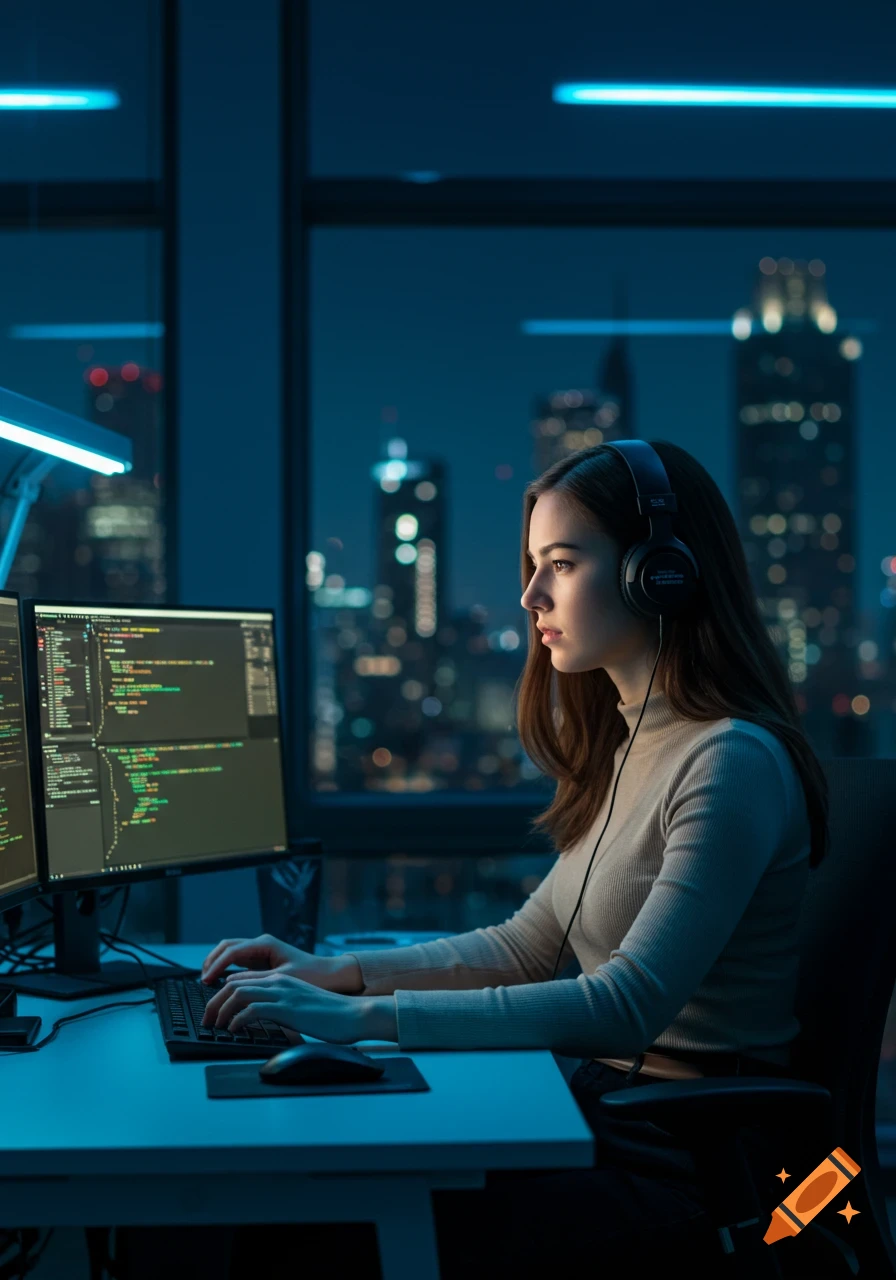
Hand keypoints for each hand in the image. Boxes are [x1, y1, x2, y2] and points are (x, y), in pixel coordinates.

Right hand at [200, 933, 360, 992]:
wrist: (331, 975)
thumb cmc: (312, 976)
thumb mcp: (283, 980)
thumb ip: (257, 981)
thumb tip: (230, 985)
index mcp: (266, 944)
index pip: (232, 951)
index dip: (216, 966)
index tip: (206, 981)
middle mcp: (261, 944)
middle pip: (226, 947)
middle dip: (211, 962)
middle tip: (202, 981)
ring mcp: (261, 951)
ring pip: (229, 953)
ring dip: (216, 964)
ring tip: (206, 982)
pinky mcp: (262, 961)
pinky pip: (237, 961)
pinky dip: (225, 969)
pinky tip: (220, 983)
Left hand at [200, 971, 397, 1043]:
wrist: (353, 1014)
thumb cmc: (331, 1014)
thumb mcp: (301, 1005)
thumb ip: (281, 1006)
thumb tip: (264, 1018)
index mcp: (282, 979)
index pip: (242, 979)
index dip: (223, 993)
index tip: (214, 1009)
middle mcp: (279, 982)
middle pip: (234, 984)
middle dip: (214, 1002)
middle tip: (207, 1019)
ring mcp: (282, 993)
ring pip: (238, 994)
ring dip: (221, 1010)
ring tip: (216, 1025)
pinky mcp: (286, 1008)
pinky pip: (251, 1010)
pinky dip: (237, 1020)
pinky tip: (234, 1030)